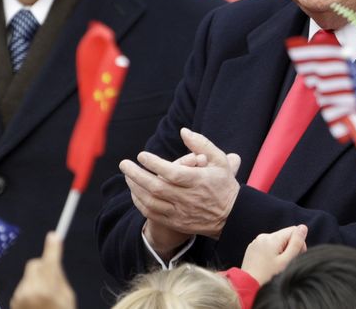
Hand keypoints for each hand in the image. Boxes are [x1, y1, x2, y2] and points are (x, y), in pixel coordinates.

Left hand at [11, 232, 76, 308]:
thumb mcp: (67, 298)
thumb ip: (59, 278)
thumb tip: (53, 260)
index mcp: (48, 291)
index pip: (50, 261)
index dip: (53, 247)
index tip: (54, 235)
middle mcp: (31, 292)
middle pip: (35, 264)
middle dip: (43, 266)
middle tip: (52, 275)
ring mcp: (20, 298)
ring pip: (28, 276)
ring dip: (36, 280)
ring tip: (44, 298)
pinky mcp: (14, 302)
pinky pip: (23, 287)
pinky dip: (29, 290)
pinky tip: (36, 304)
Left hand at [120, 128, 239, 239]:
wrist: (232, 216)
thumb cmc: (223, 184)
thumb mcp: (219, 160)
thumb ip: (202, 144)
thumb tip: (183, 131)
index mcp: (199, 181)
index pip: (172, 173)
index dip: (154, 164)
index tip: (141, 155)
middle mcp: (188, 199)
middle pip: (156, 187)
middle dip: (136, 175)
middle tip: (124, 164)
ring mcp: (181, 213)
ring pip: (151, 202)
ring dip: (135, 188)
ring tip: (127, 176)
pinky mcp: (176, 223)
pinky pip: (152, 214)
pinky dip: (140, 203)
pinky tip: (135, 192)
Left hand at [240, 224, 307, 284]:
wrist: (248, 284)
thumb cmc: (268, 275)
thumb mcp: (286, 261)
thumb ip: (296, 244)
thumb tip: (303, 227)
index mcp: (273, 238)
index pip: (294, 230)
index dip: (299, 243)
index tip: (295, 256)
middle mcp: (263, 236)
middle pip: (284, 235)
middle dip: (289, 247)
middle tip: (285, 262)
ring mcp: (256, 241)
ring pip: (276, 241)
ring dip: (280, 250)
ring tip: (275, 265)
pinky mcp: (252, 248)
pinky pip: (267, 245)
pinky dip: (270, 252)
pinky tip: (268, 264)